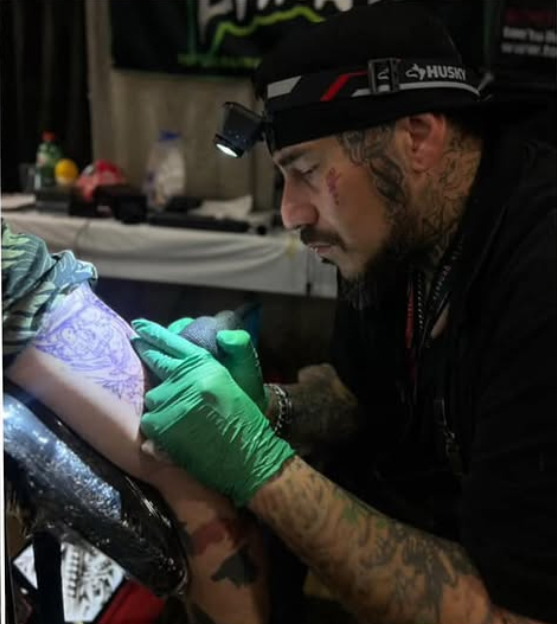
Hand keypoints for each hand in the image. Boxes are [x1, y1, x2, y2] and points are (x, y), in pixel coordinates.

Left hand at [131, 319, 294, 506]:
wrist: (248, 453)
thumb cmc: (244, 417)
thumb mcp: (232, 380)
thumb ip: (212, 362)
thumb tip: (209, 344)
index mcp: (205, 365)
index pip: (174, 344)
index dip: (155, 333)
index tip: (139, 325)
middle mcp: (186, 378)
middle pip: (156, 363)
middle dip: (145, 352)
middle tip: (136, 345)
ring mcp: (172, 401)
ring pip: (152, 396)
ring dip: (160, 402)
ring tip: (179, 416)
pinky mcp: (162, 424)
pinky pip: (150, 420)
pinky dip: (157, 426)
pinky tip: (174, 434)